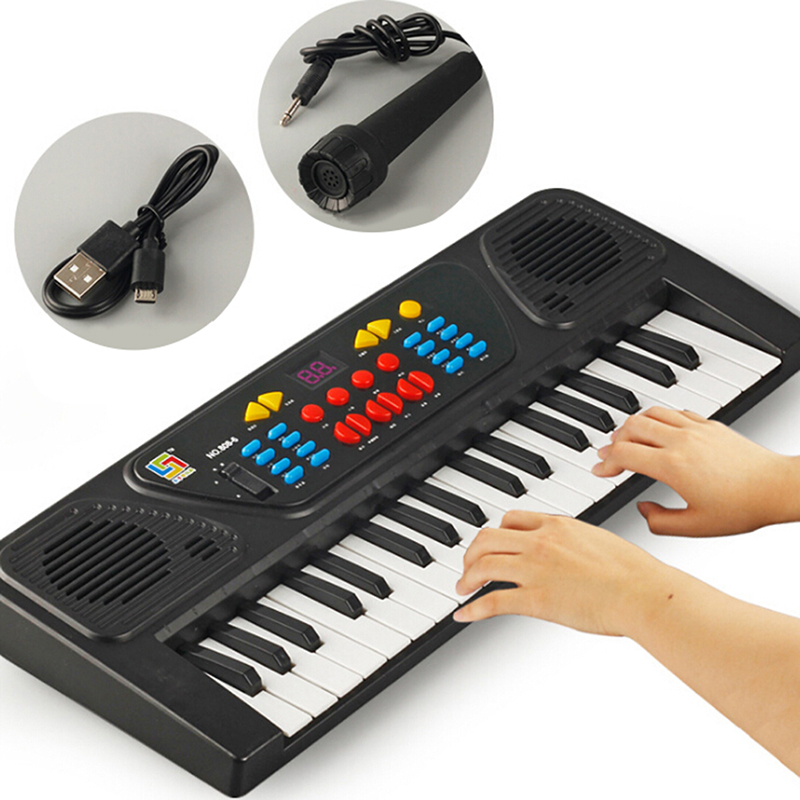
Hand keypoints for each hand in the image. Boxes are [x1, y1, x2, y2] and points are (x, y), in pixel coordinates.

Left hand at [453, 511, 664, 634]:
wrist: (643, 592)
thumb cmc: (633, 572)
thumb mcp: (597, 540)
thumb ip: (574, 540)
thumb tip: (568, 549)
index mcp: (557, 525)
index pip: (510, 519)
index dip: (494, 532)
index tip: (490, 545)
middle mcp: (540, 542)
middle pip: (487, 538)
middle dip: (471, 553)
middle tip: (467, 567)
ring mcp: (535, 569)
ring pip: (483, 565)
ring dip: (466, 577)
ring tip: (462, 588)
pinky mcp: (536, 599)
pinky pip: (492, 600)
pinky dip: (472, 608)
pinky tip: (463, 614)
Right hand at [591, 407, 799, 536]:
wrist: (778, 488)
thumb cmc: (743, 508)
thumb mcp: (695, 527)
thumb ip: (659, 521)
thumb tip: (643, 509)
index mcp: (672, 466)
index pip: (624, 454)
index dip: (606, 463)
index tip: (599, 471)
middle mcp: (681, 442)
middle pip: (631, 428)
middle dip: (613, 441)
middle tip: (608, 454)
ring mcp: (696, 429)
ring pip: (651, 414)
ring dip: (632, 425)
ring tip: (626, 437)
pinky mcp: (710, 424)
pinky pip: (674, 412)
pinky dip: (657, 418)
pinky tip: (657, 428)